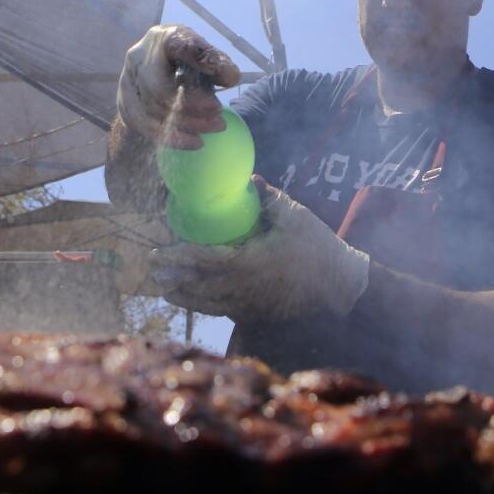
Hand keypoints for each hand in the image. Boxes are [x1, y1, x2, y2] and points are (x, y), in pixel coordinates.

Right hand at [116, 24, 240, 148]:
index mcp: (163, 38)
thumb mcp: (202, 55)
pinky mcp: (125, 103)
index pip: (179, 45)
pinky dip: (173, 137)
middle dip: (194, 105)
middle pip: (159, 87)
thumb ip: (216, 62)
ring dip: (188, 124)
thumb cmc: (185, 62)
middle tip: (220, 116)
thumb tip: (231, 76)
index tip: (230, 79)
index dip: (203, 63)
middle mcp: (139, 56)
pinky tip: (196, 142)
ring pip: (153, 110)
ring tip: (215, 127)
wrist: (153, 74)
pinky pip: (146, 126)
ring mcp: (127, 81)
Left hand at [149, 178, 370, 322]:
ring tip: (165, 289)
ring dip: (184, 296)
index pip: (204, 260)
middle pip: (198, 287)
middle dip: (173, 279)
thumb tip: (249, 180)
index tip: (158, 252)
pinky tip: (195, 300)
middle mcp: (244, 287)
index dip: (178, 257)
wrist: (341, 286)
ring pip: (208, 304)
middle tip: (152, 270)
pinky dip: (205, 305)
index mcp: (249, 262)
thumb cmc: (318, 247)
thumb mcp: (295, 216)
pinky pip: (223, 311)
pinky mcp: (257, 313)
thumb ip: (269, 198)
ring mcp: (249, 304)